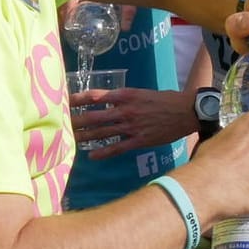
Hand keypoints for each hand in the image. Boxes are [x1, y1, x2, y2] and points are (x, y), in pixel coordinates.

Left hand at [71, 88, 197, 157]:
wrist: (187, 111)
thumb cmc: (164, 99)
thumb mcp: (141, 93)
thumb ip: (122, 98)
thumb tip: (105, 102)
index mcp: (125, 95)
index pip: (95, 96)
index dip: (78, 99)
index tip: (64, 101)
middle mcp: (125, 110)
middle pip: (94, 117)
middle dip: (76, 121)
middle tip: (61, 124)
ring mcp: (132, 126)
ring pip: (103, 133)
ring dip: (85, 137)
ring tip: (70, 140)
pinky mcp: (140, 140)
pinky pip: (118, 148)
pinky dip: (104, 152)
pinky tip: (92, 156)